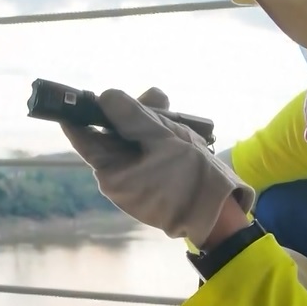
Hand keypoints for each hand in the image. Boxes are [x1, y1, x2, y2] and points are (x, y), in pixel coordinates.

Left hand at [60, 87, 253, 245]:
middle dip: (131, 112)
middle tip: (158, 98)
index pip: (84, 136)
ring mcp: (134, 182)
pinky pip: (147, 154)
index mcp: (110, 174)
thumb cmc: (191, 177)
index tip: (84, 92)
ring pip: (132, 141)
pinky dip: (157, 138)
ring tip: (172, 110)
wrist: (222, 214)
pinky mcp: (151, 181)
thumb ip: (133, 116)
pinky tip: (176, 127)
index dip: (84, 112)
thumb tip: (104, 96)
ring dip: (149, 122)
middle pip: (112, 134)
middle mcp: (116, 180)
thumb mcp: (163, 139)